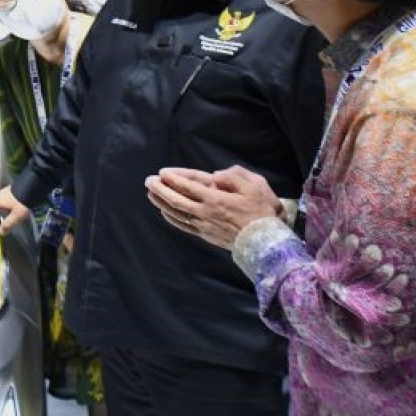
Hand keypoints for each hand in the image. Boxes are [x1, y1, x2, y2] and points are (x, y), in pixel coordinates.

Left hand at [145, 166, 280, 249]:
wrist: (266, 242)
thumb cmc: (263, 211)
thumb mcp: (255, 185)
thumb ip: (234, 176)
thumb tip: (216, 175)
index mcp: (216, 199)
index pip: (188, 186)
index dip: (173, 179)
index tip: (162, 172)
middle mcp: (206, 213)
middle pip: (176, 200)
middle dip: (160, 189)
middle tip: (149, 181)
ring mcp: (205, 226)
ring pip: (177, 213)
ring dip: (162, 203)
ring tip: (151, 194)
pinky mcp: (207, 236)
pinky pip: (184, 226)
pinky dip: (172, 218)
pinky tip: (165, 213)